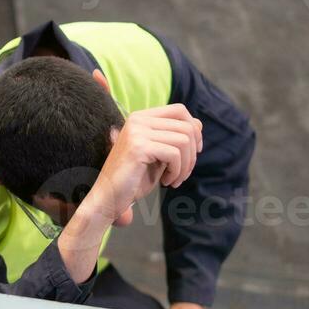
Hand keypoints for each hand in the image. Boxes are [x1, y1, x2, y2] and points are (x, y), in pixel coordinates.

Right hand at [85, 102, 203, 227]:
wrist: (109, 197)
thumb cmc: (134, 179)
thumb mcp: (159, 155)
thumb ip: (174, 138)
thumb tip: (199, 124)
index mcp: (141, 118)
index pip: (179, 110)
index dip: (194, 130)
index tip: (193, 152)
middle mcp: (138, 120)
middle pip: (186, 127)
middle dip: (192, 154)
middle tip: (182, 174)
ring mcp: (137, 132)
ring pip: (184, 141)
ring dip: (186, 165)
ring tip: (174, 179)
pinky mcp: (138, 147)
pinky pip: (174, 154)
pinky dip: (177, 172)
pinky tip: (166, 182)